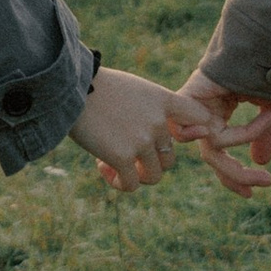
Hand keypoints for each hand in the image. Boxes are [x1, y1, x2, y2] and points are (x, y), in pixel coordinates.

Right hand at [67, 66, 224, 193]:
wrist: (71, 86)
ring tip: (112, 163)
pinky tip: (103, 169)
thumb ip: (153, 108)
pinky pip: (131, 184)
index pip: (199, 117)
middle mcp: (158, 122)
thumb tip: (162, 135)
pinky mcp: (122, 157)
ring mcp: (142, 141)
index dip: (195, 130)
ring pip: (153, 175)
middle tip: (124, 151)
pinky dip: (119, 182)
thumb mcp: (135, 88)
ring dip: (135, 174)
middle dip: (148, 160)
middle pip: (169, 157)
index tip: (173, 136)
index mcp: (163, 101)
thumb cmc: (99, 86)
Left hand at [173, 69, 270, 195]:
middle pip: (213, 155)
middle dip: (236, 174)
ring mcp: (197, 107)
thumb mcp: (269, 108)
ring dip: (231, 160)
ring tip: (257, 168)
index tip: (253, 192)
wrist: (263, 42)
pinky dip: (207, 134)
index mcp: (220, 116)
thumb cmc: (266, 69)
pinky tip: (219, 141)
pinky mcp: (189, 97)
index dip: (234, 175)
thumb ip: (262, 135)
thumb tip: (262, 163)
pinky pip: (191, 126)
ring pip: (209, 146)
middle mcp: (206, 115)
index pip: (220, 154)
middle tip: (262, 185)